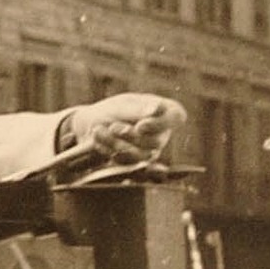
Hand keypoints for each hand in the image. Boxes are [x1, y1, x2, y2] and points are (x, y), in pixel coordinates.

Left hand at [68, 94, 185, 162]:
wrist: (93, 125)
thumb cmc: (114, 110)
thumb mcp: (124, 105)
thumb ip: (139, 109)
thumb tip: (157, 109)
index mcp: (166, 111)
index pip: (176, 117)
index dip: (160, 124)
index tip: (140, 125)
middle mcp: (163, 133)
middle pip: (155, 141)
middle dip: (130, 136)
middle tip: (112, 126)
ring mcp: (152, 151)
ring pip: (140, 155)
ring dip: (116, 144)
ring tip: (98, 131)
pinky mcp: (137, 163)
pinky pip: (126, 163)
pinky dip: (109, 151)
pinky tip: (98, 141)